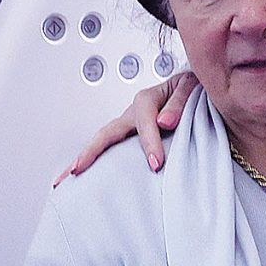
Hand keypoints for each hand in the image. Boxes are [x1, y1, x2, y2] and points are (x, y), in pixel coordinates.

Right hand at [61, 70, 197, 179]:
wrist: (198, 88)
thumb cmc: (196, 88)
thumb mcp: (193, 86)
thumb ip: (180, 102)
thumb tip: (164, 122)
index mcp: (148, 99)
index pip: (144, 122)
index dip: (149, 142)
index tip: (156, 163)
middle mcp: (133, 113)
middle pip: (106, 133)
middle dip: (90, 152)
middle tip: (76, 171)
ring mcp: (129, 127)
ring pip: (104, 142)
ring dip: (85, 159)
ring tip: (67, 179)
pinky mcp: (132, 138)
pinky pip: (113, 150)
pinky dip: (98, 163)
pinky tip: (87, 180)